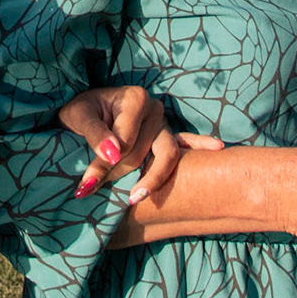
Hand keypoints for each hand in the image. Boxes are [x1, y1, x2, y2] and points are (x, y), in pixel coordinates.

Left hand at [57, 85, 223, 205]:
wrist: (86, 108)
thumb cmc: (80, 110)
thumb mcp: (78, 116)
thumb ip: (95, 133)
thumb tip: (113, 155)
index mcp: (135, 99)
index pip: (126, 141)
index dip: (104, 164)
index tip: (85, 184)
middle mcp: (155, 109)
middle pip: (144, 152)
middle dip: (119, 175)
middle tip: (94, 191)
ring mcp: (164, 124)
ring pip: (166, 156)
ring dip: (151, 178)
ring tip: (135, 197)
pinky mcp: (167, 136)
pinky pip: (185, 144)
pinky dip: (201, 145)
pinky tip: (218, 148)